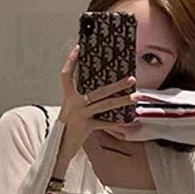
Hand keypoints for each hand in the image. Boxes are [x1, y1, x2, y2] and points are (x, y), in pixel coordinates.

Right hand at [55, 45, 139, 169]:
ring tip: (135, 97)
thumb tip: (99, 92)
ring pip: (105, 105)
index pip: (66, 75)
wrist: (59, 146)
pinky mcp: (86, 126)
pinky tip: (128, 122)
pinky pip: (105, 123)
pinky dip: (116, 124)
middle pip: (98, 90)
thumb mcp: (71, 110)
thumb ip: (81, 99)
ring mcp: (81, 114)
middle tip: (131, 78)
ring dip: (122, 100)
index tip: (78, 48)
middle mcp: (74, 103)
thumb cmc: (67, 127)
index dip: (71, 61)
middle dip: (117, 84)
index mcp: (68, 97)